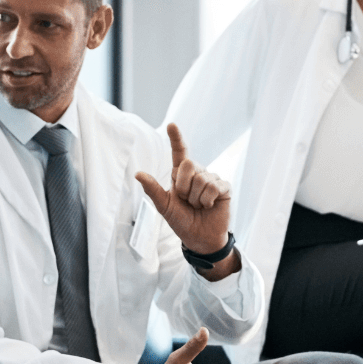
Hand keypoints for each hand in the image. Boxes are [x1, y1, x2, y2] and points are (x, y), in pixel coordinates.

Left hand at [134, 123, 232, 258]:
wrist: (200, 238)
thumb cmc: (182, 221)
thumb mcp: (164, 206)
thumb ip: (153, 190)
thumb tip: (138, 173)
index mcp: (181, 175)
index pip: (179, 152)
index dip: (176, 138)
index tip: (172, 125)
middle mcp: (197, 173)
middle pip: (189, 164)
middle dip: (184, 186)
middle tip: (187, 200)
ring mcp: (212, 179)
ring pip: (201, 178)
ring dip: (196, 198)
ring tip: (199, 206)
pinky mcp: (224, 187)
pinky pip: (214, 186)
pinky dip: (208, 200)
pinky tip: (209, 206)